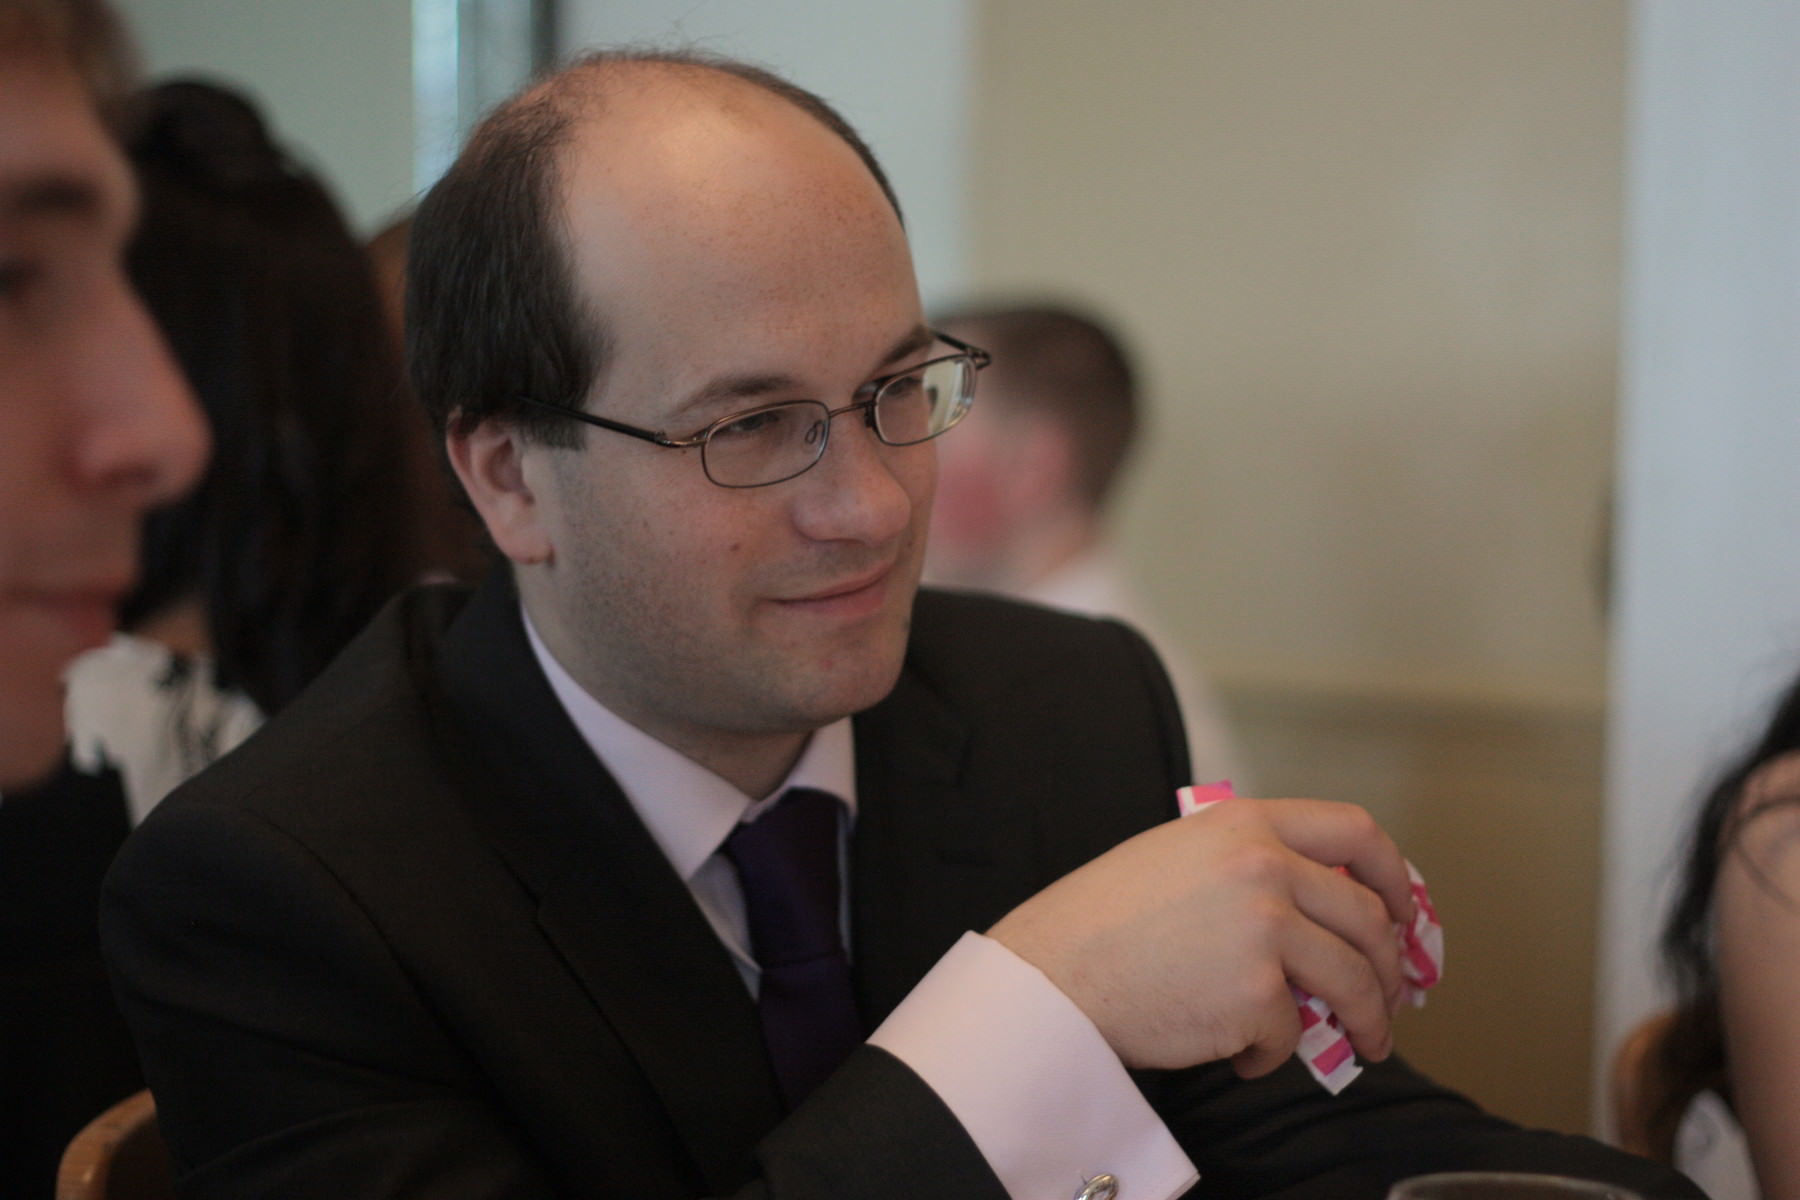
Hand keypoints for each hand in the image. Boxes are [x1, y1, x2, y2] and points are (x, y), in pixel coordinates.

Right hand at [987, 796, 1415, 1075]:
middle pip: (1367, 917)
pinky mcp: (1257, 993)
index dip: (1394, 876)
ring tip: (1362, 1044)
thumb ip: (1249, 862)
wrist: (1054, 973)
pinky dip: (1272, 1053)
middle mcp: (1265, 866)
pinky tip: (1239, 1051)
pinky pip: (1293, 1034)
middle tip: (1388, 1000)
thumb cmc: (1104, 921)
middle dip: (1389, 969)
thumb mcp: (1179, 856)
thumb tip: (1321, 909)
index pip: (1356, 832)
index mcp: (1246, 825)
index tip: (1402, 913)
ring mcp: (1265, 928)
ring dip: (1367, 1020)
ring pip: (1353, 979)